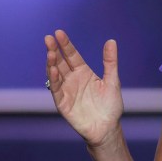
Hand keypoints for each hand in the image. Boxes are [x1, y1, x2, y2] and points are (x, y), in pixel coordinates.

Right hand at [45, 30, 122, 146]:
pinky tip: (52, 70)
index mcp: (84, 73)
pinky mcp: (63, 103)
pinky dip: (53, 80)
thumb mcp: (112, 80)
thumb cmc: (110, 105)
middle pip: (61, 62)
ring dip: (52, 63)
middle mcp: (73, 79)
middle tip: (49, 38)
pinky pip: (56, 90)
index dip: (66, 45)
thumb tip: (111, 41)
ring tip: (50, 52)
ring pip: (55, 74)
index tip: (59, 32)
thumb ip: (110, 62)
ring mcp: (66, 91)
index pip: (72, 56)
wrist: (107, 128)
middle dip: (54, 50)